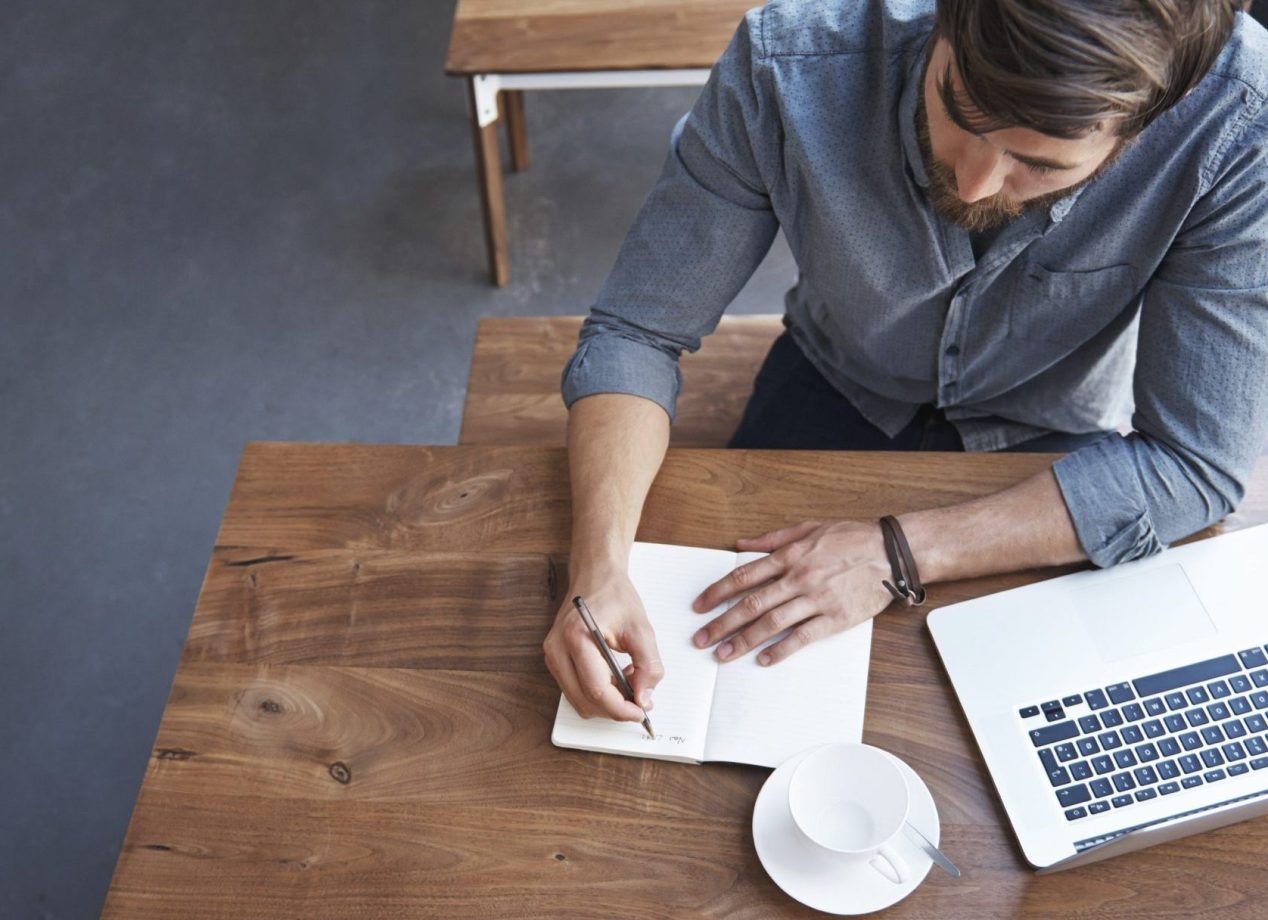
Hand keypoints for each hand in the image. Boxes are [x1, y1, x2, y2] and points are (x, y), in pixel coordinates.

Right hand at [543, 566, 664, 721]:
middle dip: (615, 708)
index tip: (641, 712)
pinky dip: (597, 693)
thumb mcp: (641, 628)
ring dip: (606, 701)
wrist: (595, 576)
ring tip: (628, 679)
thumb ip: (648, 665)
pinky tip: (614, 676)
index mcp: (577, 636)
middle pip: (585, 701)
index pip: (597, 689)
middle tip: (640, 700)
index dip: (621, 709)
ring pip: (579, 701)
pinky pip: (576, 691)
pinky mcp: (555, 660)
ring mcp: (552, 656)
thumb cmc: (614, 596)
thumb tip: (644, 698)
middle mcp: (557, 648)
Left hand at [691, 520, 894, 665]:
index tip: (700, 606)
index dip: (718, 592)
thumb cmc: (851, 538)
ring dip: (743, 640)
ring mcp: (816, 599)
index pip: (744, 576)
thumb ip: (772, 538)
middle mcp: (798, 578)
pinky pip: (802, 637)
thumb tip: (741, 544)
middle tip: (701, 638)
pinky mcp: (835, 617)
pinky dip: (781, 649)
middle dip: (722, 623)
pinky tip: (764, 659)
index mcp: (789, 556)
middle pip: (751, 604)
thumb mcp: (808, 528)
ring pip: (771, 623)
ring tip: (723, 654)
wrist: (891, 552)